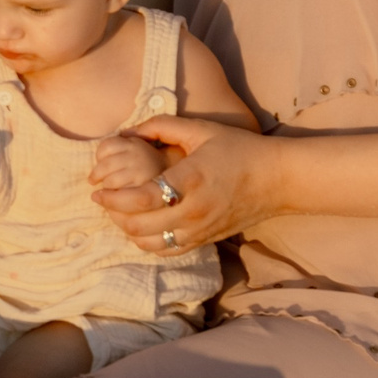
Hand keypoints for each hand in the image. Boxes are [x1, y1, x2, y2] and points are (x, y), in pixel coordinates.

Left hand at [94, 114, 285, 253]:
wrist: (279, 179)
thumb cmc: (239, 149)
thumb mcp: (201, 130)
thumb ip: (160, 126)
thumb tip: (126, 131)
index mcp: (191, 179)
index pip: (143, 198)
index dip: (114, 198)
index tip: (98, 191)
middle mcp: (195, 210)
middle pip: (140, 225)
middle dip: (114, 215)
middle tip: (103, 200)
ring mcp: (201, 229)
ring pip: (151, 243)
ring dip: (129, 231)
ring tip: (120, 213)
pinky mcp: (206, 240)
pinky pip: (168, 250)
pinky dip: (148, 242)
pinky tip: (141, 226)